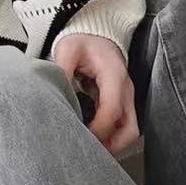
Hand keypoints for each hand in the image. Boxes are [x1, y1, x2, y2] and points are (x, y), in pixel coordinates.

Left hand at [50, 33, 139, 155]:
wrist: (94, 32)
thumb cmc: (81, 40)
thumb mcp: (67, 50)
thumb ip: (62, 72)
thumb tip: (56, 96)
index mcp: (114, 75)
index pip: (112, 110)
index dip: (98, 129)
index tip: (80, 137)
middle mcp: (125, 88)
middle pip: (130, 128)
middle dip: (112, 145)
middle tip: (89, 152)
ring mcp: (126, 96)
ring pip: (129, 130)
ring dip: (112, 143)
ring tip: (89, 149)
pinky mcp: (121, 100)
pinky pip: (122, 124)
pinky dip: (110, 135)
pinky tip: (92, 139)